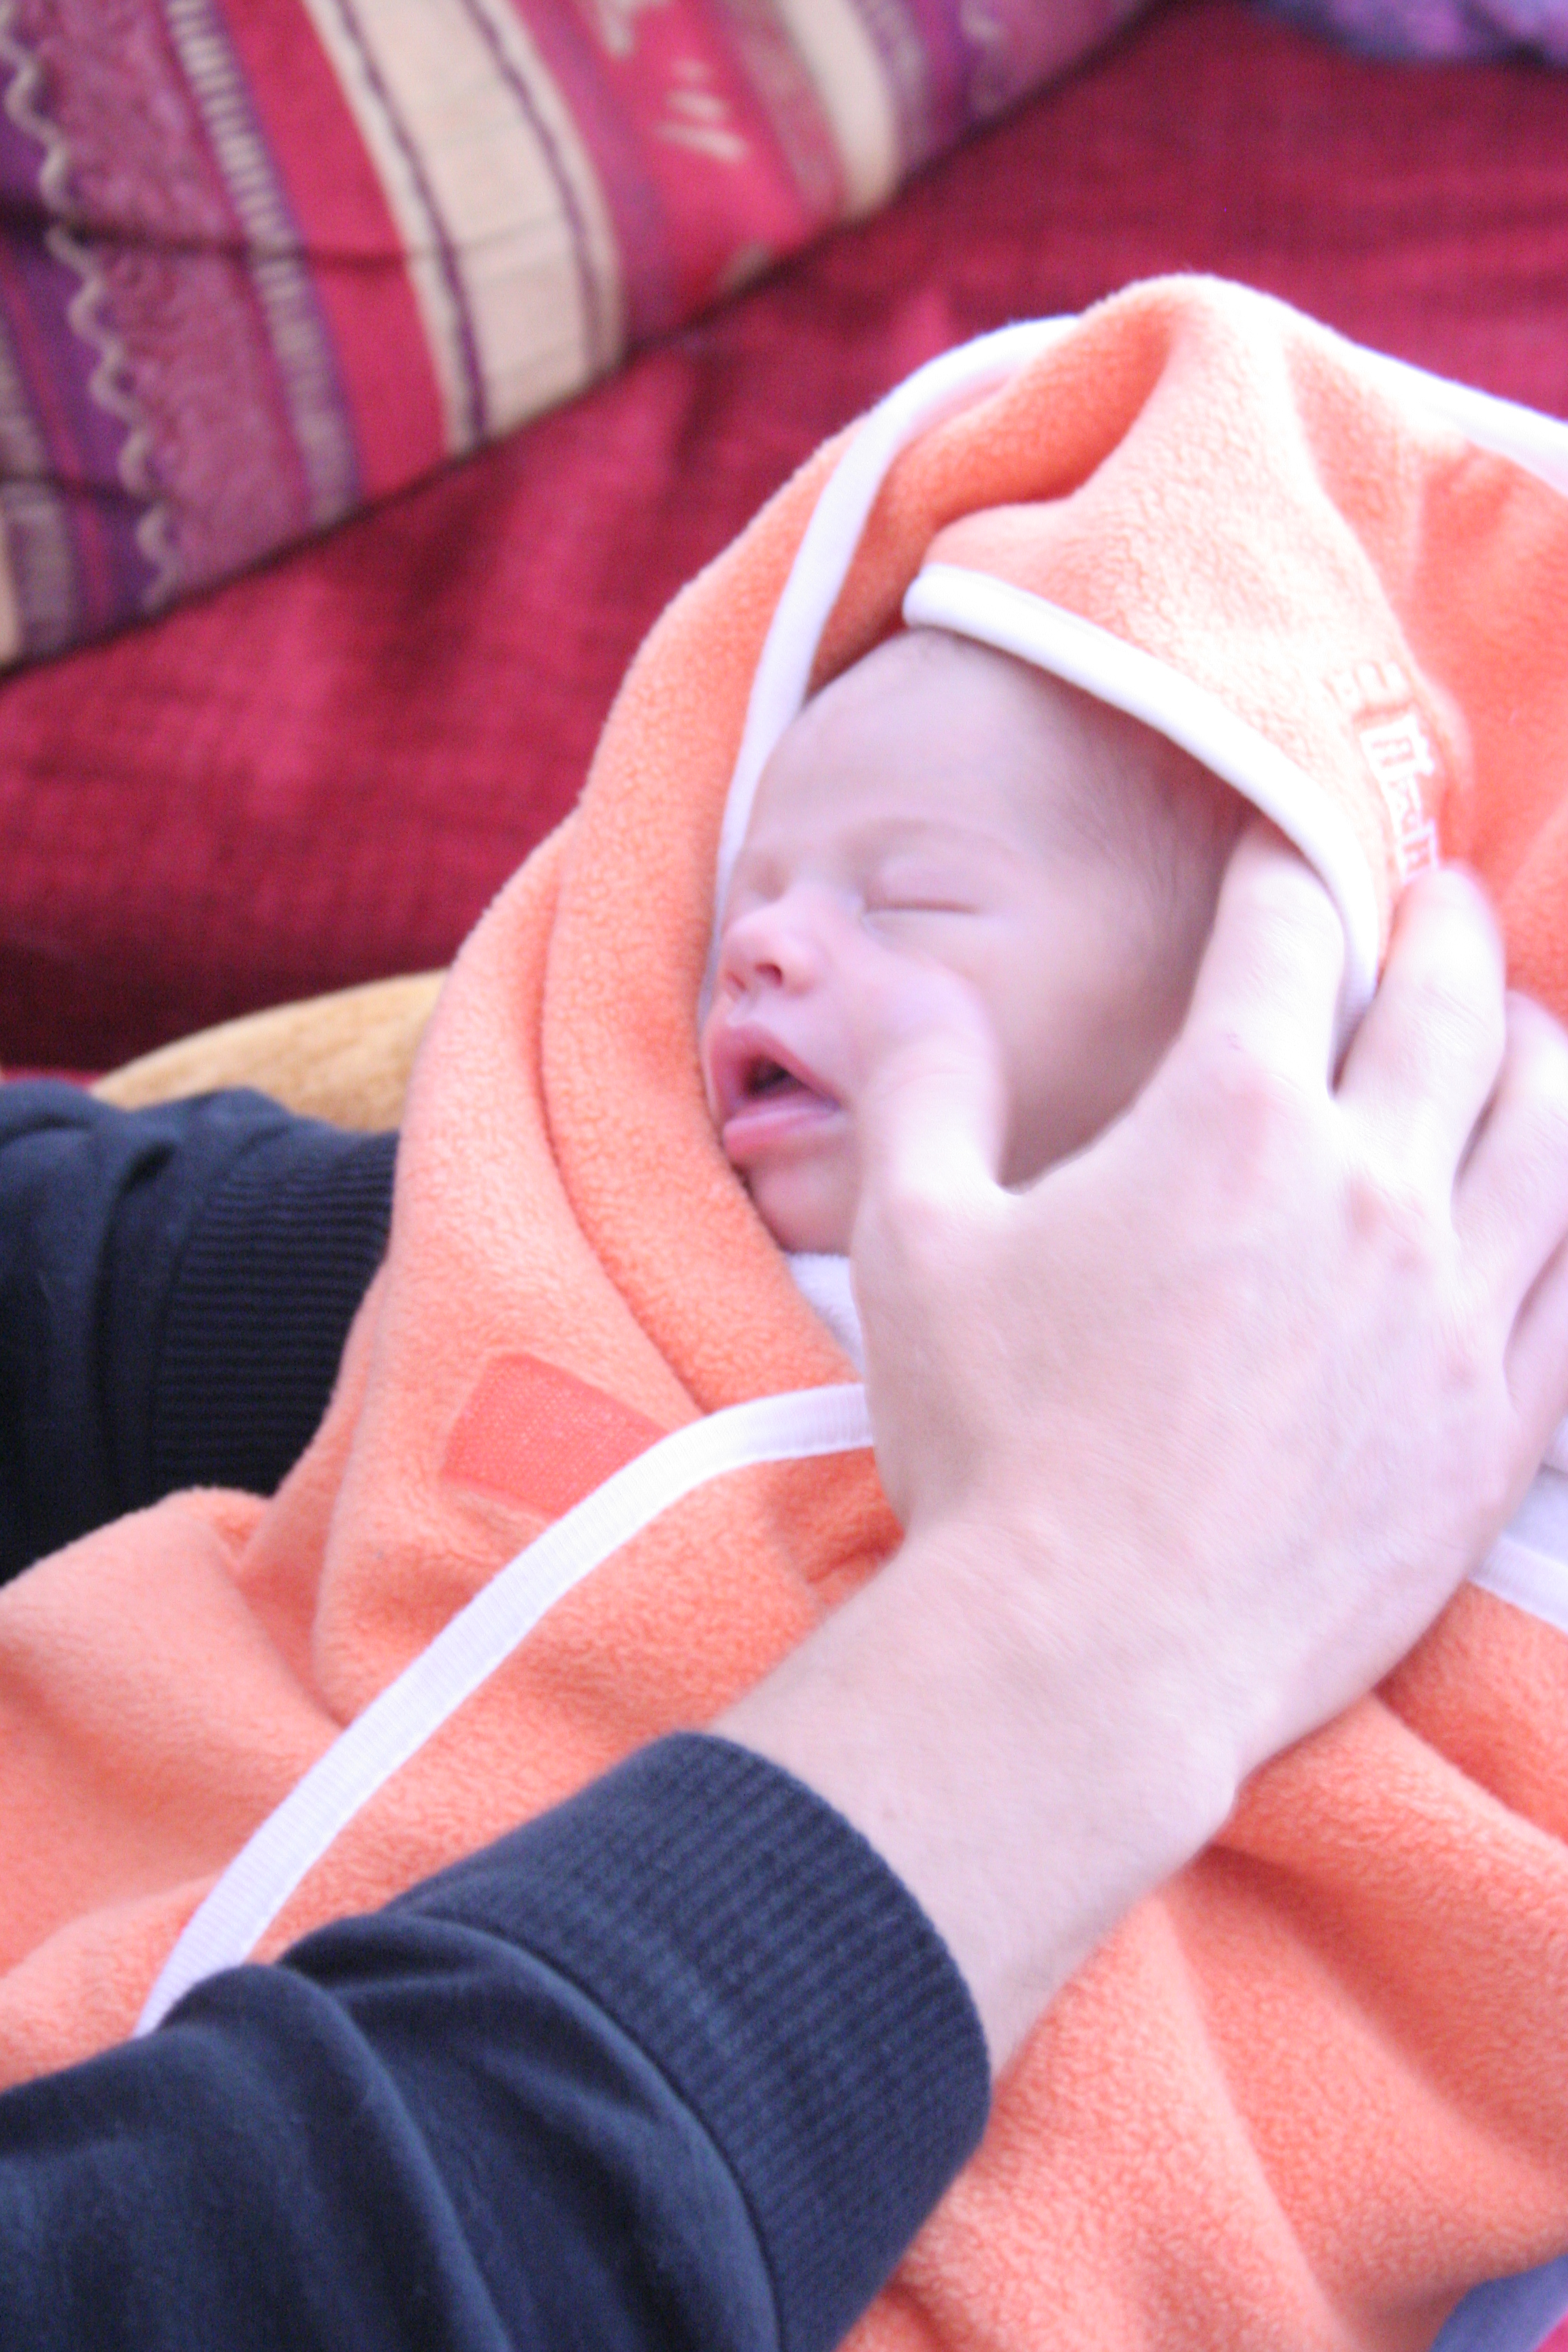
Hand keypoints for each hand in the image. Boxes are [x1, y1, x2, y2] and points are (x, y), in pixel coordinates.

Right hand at [723, 823, 1567, 2068]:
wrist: (1089, 1657)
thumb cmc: (993, 1443)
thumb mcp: (914, 1240)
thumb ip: (923, 1086)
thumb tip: (905, 979)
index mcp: (1234, 1120)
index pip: (1286, 941)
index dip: (1281, 876)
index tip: (1279, 859)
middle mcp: (1376, 1192)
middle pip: (1453, 1010)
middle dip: (1443, 929)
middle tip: (1439, 896)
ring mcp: (1456, 1314)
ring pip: (1551, 1134)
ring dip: (1537, 1053)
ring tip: (1521, 1027)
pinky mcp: (1495, 1430)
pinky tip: (1559, 1208)